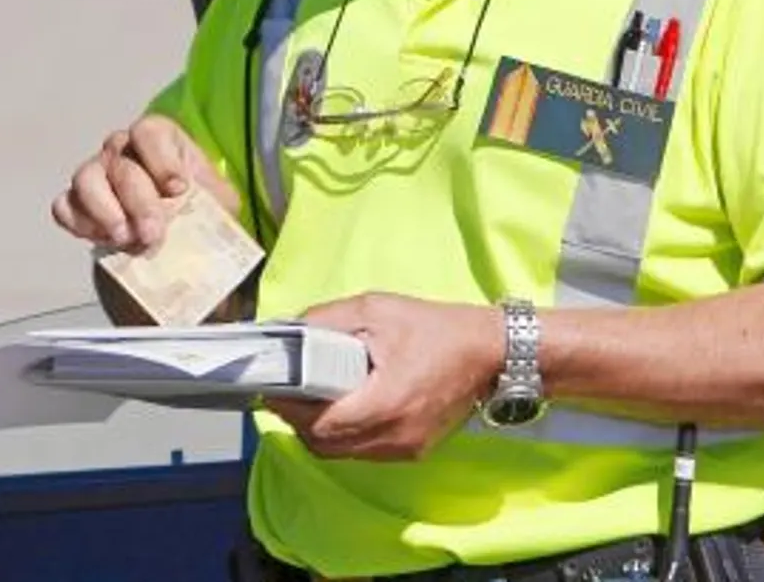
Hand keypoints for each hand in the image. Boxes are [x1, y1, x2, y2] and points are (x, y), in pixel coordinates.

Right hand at [50, 115, 239, 253]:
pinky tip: (103, 239)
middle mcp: (121, 149)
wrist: (175, 231)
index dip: (162, 160)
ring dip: (105, 211)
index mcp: (158, 138)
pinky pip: (64, 206)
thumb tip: (211, 218)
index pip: (149, 132)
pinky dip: (79, 223)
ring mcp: (95, 173)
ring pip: (86, 179)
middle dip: (138, 202)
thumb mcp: (217, 200)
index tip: (178, 189)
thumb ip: (214, 202)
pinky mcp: (76, 202)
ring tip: (125, 238)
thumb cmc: (197, 205)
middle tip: (153, 234)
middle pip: (121, 165)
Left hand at [265, 292, 504, 460]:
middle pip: (324, 445)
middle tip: (288, 391)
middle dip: (297, 420)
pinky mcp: (412, 451)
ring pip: (341, 453)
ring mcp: (405, 448)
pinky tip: (342, 406)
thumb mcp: (375, 310)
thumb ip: (326, 320)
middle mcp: (395, 435)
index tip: (272, 388)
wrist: (491, 352)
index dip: (288, 408)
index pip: (319, 424)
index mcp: (386, 402)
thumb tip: (286, 330)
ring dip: (318, 430)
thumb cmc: (435, 328)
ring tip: (312, 396)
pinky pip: (363, 452)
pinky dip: (343, 435)